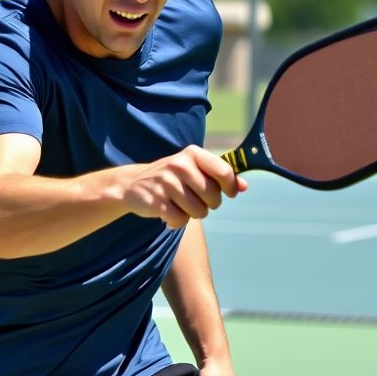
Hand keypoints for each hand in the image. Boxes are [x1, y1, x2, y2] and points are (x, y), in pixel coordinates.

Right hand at [123, 145, 245, 228]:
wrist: (132, 184)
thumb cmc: (172, 178)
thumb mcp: (194, 170)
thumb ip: (219, 176)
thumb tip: (244, 187)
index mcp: (192, 154)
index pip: (224, 172)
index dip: (230, 187)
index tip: (228, 193)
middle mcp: (179, 165)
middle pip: (213, 197)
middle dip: (209, 205)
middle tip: (196, 200)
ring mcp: (166, 183)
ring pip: (198, 212)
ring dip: (192, 214)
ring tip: (181, 206)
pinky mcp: (156, 201)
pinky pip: (180, 220)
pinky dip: (177, 222)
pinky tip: (169, 213)